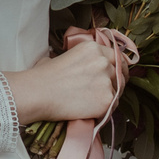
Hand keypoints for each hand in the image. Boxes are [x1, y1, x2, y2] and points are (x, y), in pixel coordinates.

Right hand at [4, 39, 118, 123]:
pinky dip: (104, 109)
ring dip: (109, 96)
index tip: (114, 74)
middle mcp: (103, 61)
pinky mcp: (107, 100)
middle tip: (105, 91)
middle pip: (121, 73)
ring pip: (118, 90)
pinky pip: (113, 106)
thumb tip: (82, 68)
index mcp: (93, 48)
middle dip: (116, 81)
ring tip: (91, 102)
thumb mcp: (63, 56)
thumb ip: (81, 60)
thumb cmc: (43, 76)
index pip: (116, 56)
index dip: (116, 67)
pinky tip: (90, 110)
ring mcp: (107, 80)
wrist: (37, 93)